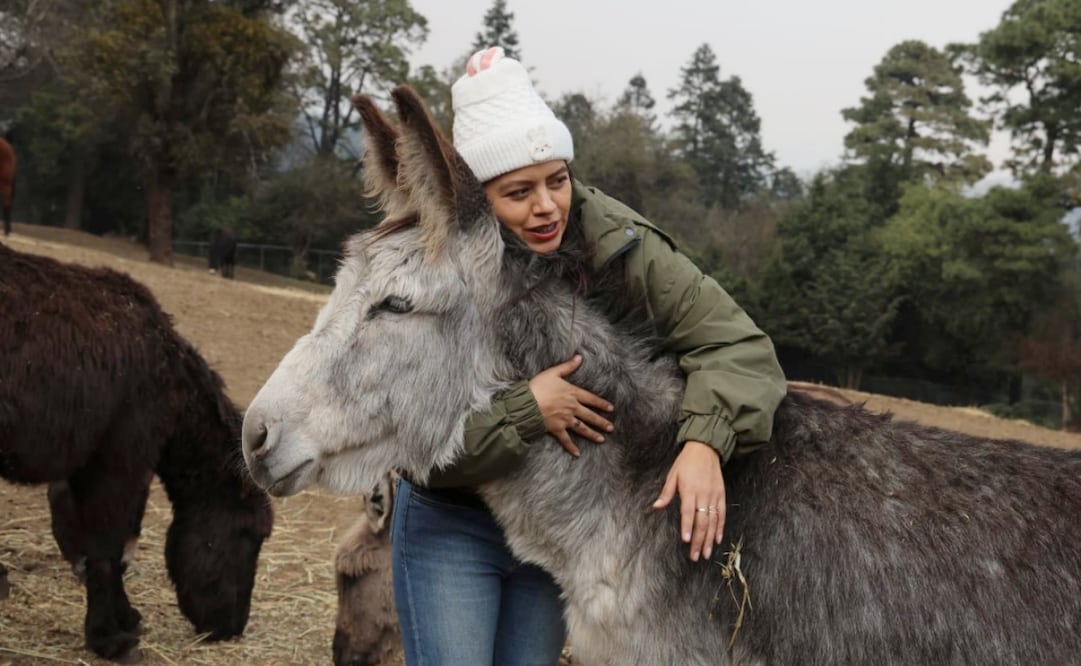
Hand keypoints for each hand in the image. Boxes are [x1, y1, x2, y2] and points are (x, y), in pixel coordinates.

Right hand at [528, 354, 613, 456]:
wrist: (527, 404)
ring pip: (582, 428)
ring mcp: (565, 420)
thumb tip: (579, 357)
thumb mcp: (553, 373)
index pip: (591, 399)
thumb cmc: (538, 387)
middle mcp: (572, 408)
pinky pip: (566, 440)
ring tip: (602, 439)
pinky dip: (572, 447)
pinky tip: (578, 453)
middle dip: (602, 422)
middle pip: (590, 416)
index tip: (611, 409)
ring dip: (593, 434)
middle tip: (611, 428)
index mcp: (572, 394)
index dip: (602, 404)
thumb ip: (567, 366)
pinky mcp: (557, 429)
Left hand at [652, 441, 724, 561]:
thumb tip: (656, 506)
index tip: (686, 540)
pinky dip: (720, 527)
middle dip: (698, 540)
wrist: (706, 449)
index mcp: (690, 490)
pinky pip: (721, 514)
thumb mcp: (673, 474)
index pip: (688, 512)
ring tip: (705, 553)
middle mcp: (703, 494)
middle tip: (694, 556)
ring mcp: (714, 496)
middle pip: (701, 521)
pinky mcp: (721, 495)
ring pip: (713, 521)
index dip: (687, 526)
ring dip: (709, 539)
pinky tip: (717, 539)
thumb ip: (667, 492)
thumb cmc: (686, 462)